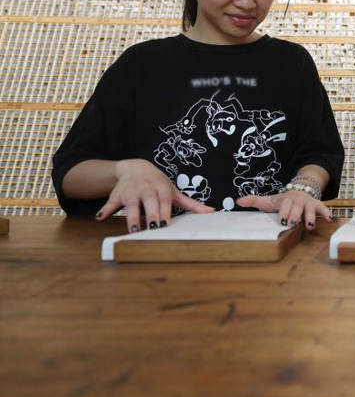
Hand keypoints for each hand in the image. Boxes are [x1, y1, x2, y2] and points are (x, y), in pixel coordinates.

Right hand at [95, 159, 213, 232]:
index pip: (164, 201)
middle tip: (152, 229)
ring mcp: (130, 192)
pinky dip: (105, 210)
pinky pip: (109, 203)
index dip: (164, 212)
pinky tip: (101, 218)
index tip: (166, 225)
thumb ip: (190, 203)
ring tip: (132, 230)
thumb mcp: (173, 191)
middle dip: (150, 215)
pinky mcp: (116, 195)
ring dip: (130, 217)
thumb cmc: (158, 183)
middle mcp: (145, 189)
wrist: (135, 167)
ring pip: (130, 205)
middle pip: (148, 203)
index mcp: (161, 189)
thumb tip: (211, 211)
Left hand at [236, 190, 331, 230]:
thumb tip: (238, 201)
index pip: (285, 204)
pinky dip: (327, 213)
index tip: (282, 221)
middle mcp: (298, 199)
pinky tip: (330, 219)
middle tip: (293, 224)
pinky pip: (324, 208)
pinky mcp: (318, 205)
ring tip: (310, 226)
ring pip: (310, 209)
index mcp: (286, 199)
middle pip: (297, 207)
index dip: (284, 212)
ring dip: (311, 217)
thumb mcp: (269, 200)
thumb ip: (254, 200)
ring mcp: (308, 202)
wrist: (300, 189)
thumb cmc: (283, 200)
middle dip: (296, 216)